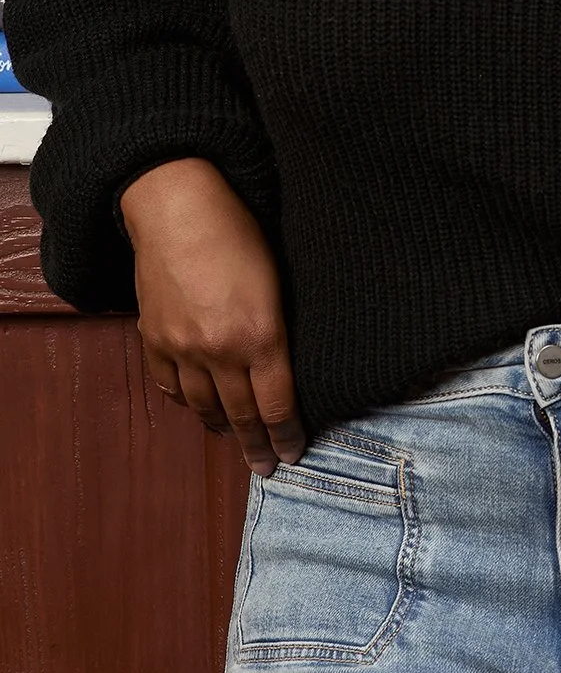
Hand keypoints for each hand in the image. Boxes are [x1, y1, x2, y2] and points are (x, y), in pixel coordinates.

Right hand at [124, 157, 304, 476]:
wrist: (178, 205)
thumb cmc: (241, 230)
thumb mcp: (280, 279)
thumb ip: (281, 328)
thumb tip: (289, 364)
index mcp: (262, 335)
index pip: (278, 405)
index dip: (287, 436)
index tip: (293, 454)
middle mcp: (220, 351)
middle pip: (243, 415)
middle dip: (257, 446)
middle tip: (267, 467)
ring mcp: (183, 348)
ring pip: (204, 406)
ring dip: (223, 426)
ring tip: (236, 437)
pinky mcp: (155, 338)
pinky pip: (171, 386)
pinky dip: (187, 401)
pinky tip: (199, 406)